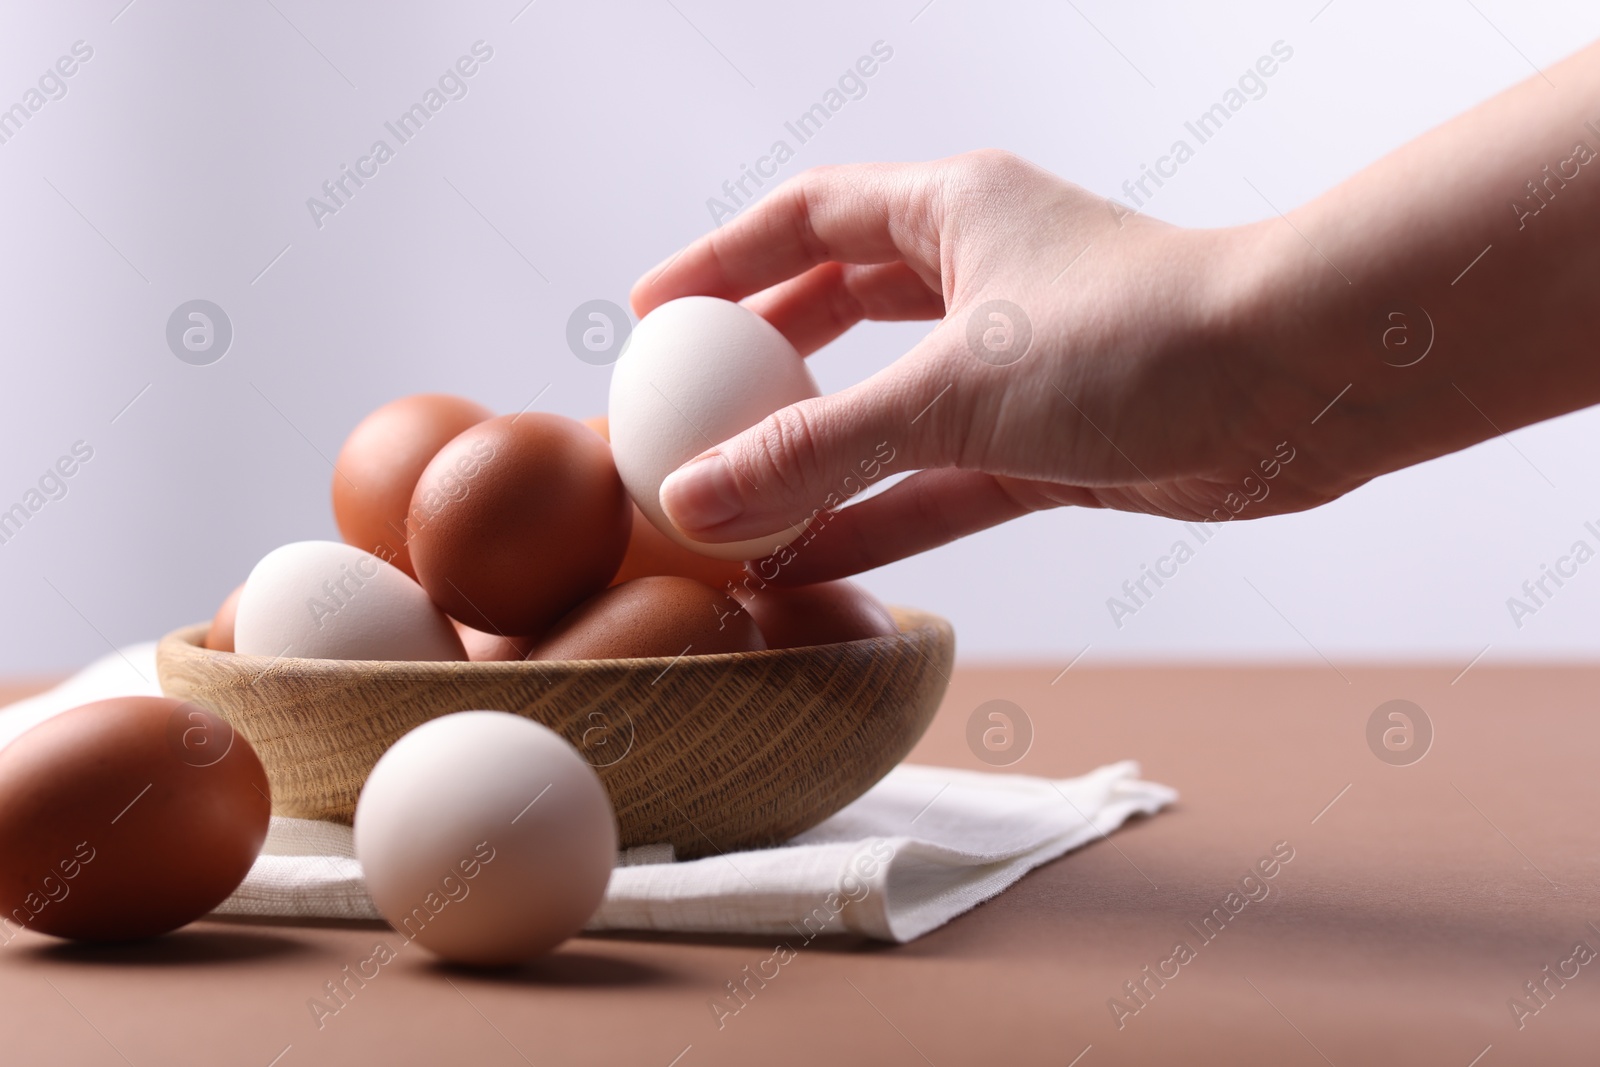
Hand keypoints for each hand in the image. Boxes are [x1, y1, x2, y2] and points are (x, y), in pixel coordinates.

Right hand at [630, 150, 1341, 582]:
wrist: (1302, 381)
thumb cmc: (1139, 333)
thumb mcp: (950, 387)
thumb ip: (817, 448)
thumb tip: (698, 497)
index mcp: (951, 212)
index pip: (805, 219)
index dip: (721, 262)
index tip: (652, 316)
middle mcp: (981, 276)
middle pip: (841, 310)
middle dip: (763, 362)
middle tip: (688, 412)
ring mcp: (1016, 363)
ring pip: (888, 408)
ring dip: (817, 458)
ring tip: (733, 510)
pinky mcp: (1050, 442)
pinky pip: (938, 479)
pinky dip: (880, 514)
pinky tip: (815, 560)